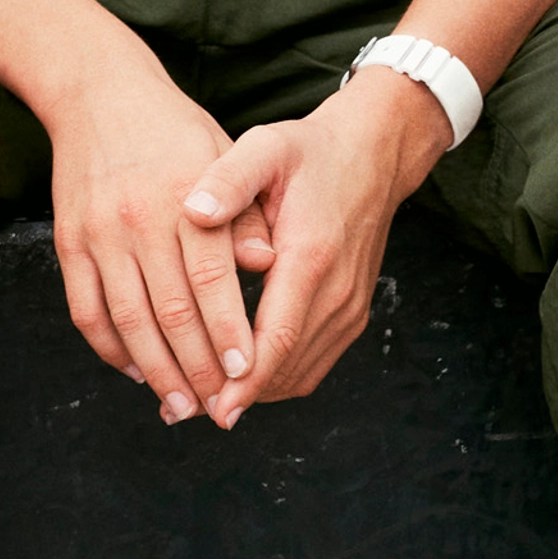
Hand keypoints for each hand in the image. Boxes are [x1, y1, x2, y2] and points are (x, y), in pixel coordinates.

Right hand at [47, 64, 259, 426]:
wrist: (99, 94)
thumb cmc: (175, 130)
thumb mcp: (224, 153)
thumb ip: (245, 210)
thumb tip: (265, 264)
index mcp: (184, 197)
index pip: (211, 279)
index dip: (228, 330)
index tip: (247, 370)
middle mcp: (138, 218)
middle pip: (170, 311)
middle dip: (197, 367)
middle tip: (220, 407)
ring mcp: (99, 234)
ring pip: (127, 321)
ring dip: (155, 372)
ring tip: (180, 406)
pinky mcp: (69, 243)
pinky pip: (87, 311)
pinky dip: (110, 349)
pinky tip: (135, 371)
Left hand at [179, 71, 449, 420]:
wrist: (374, 154)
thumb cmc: (311, 152)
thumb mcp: (266, 147)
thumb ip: (229, 178)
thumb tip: (193, 210)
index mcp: (311, 255)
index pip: (277, 337)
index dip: (243, 379)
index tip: (210, 407)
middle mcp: (337, 291)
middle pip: (285, 367)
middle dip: (236, 395)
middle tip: (183, 411)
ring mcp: (349, 307)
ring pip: (300, 373)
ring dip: (255, 393)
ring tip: (202, 403)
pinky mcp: (351, 314)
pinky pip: (313, 364)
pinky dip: (277, 380)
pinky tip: (240, 382)